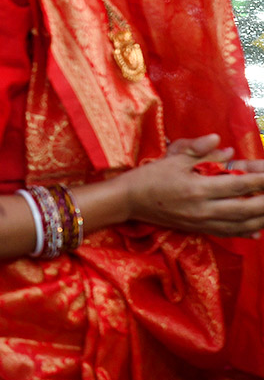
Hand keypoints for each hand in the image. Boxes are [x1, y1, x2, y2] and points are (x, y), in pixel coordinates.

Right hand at [122, 134, 263, 237]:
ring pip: (241, 224)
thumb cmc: (150, 176)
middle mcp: (203, 209)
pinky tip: (257, 229)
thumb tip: (224, 146)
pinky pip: (228, 233)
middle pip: (246, 208)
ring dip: (261, 218)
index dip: (260, 179)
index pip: (238, 184)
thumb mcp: (172, 158)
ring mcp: (202, 222)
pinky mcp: (199, 229)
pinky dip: (246, 231)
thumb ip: (199, 150)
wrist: (129, 201)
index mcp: (197, 188)